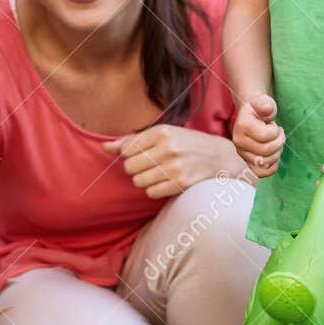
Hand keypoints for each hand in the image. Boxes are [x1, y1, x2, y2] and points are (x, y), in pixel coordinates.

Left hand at [100, 124, 230, 197]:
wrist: (219, 157)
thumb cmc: (186, 143)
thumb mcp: (162, 134)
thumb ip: (131, 141)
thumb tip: (104, 147)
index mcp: (161, 132)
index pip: (126, 150)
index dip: (130, 155)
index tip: (143, 154)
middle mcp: (168, 148)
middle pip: (130, 168)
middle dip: (137, 168)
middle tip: (152, 165)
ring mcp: (174, 167)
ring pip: (138, 182)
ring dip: (146, 180)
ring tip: (160, 173)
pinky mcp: (180, 184)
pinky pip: (151, 193)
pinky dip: (155, 190)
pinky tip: (166, 182)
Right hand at [232, 92, 284, 177]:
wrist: (253, 117)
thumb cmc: (260, 109)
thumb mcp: (263, 102)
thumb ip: (265, 104)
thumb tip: (267, 108)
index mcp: (241, 125)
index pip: (265, 136)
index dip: (276, 131)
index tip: (273, 125)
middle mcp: (238, 141)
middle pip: (266, 151)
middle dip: (279, 142)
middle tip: (279, 134)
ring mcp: (242, 153)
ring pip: (265, 163)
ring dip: (277, 153)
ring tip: (276, 142)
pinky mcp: (247, 162)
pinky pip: (261, 173)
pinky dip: (272, 166)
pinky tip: (275, 155)